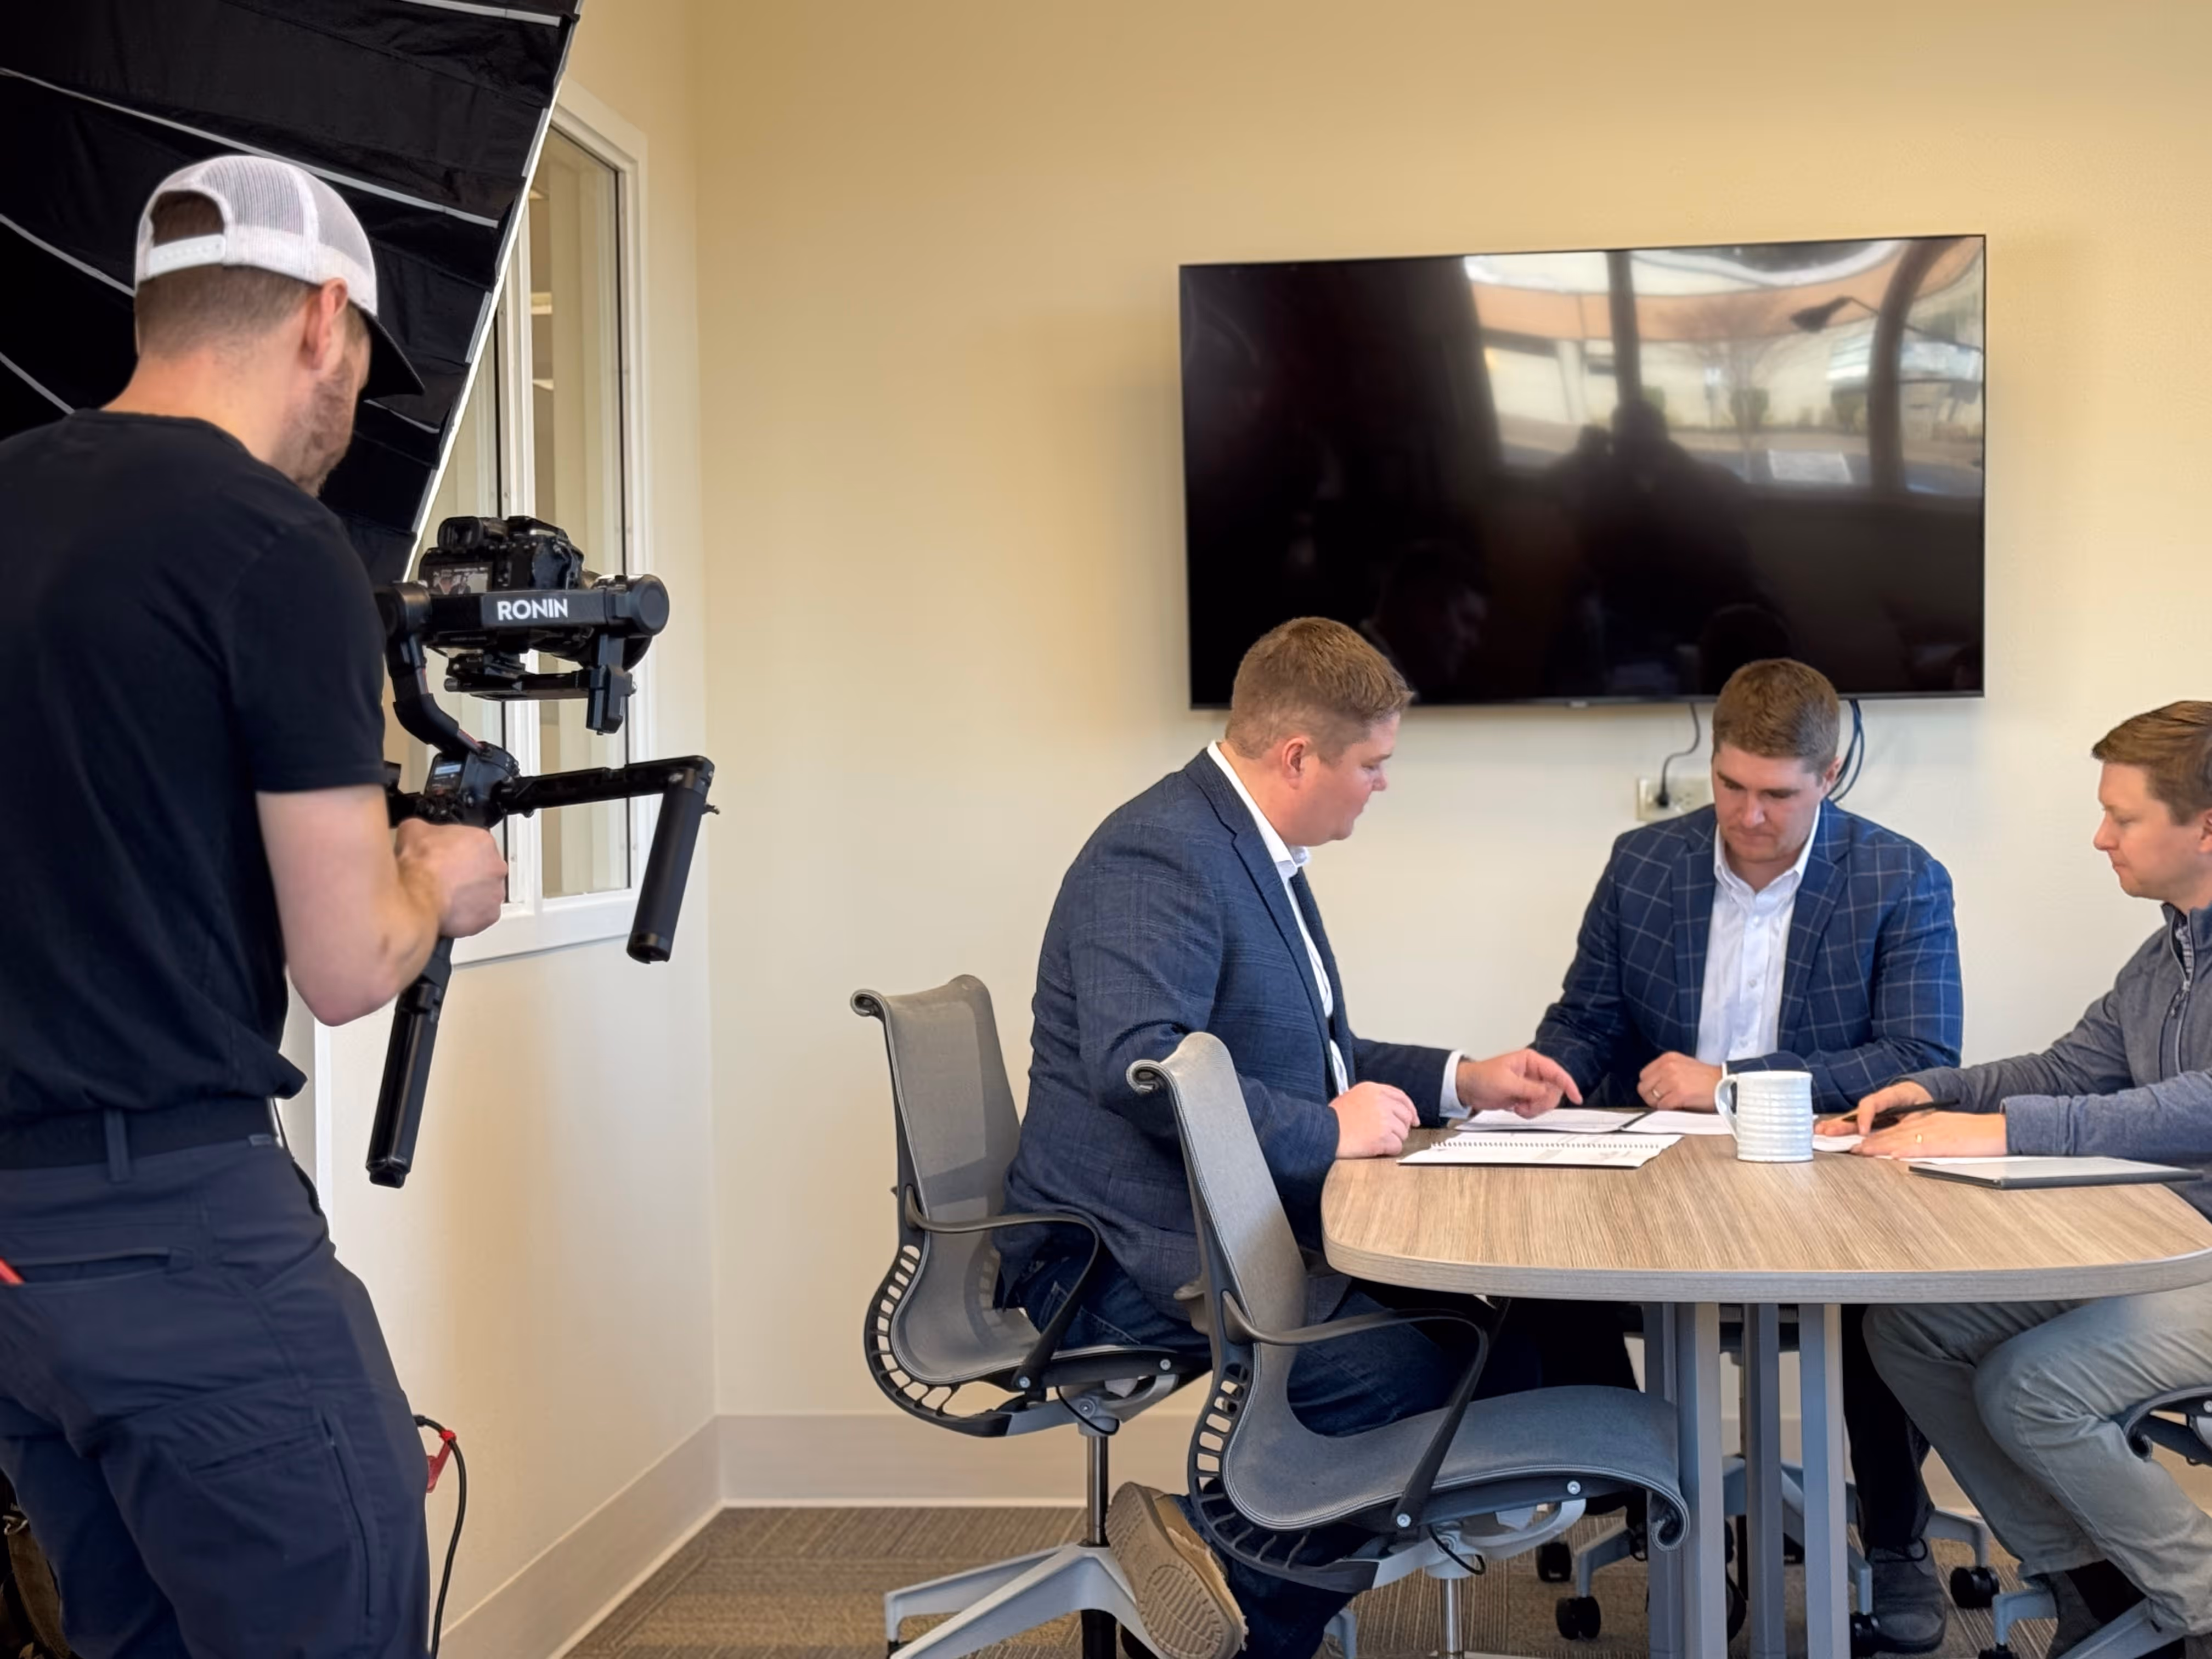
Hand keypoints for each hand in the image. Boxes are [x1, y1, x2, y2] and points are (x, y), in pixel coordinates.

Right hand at [396, 820, 506, 938]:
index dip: (458, 852)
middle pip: (484, 869)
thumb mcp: (413, 830)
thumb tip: (418, 831)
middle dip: (467, 874)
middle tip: (447, 879)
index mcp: (482, 841)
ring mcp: (496, 892)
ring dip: (470, 895)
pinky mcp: (490, 915)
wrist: (417, 897)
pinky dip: (468, 915)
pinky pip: (481, 915)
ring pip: (484, 893)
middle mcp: (495, 866)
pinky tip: (451, 911)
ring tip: (448, 897)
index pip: (475, 845)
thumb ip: (424, 829)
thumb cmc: (420, 867)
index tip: (448, 858)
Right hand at [1330, 1081, 1419, 1157]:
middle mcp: (1381, 1102)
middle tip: (1392, 1134)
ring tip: (1375, 1140)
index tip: (1414, 1118)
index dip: (1410, 1109)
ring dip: (1393, 1139)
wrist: (1324, 1133)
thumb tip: (1390, 1109)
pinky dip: (1389, 1150)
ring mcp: (1384, 1119)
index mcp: (1373, 1089)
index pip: (1401, 1097)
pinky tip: (1376, 1148)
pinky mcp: (1383, 1137)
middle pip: (1406, 1115)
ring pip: (1403, 1133)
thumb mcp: (1351, 1097)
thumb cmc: (1333, 1119)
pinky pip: (1397, 1146)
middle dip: (1401, 1127)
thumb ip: (1372, 1099)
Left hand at [1458, 1049, 1583, 1116]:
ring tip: (1519, 1106)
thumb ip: (1529, 1088)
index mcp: (1530, 1061)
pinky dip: (1529, 1112)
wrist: (1466, 1089)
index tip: (1576, 1097)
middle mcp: (1532, 1072)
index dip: (1568, 1085)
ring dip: (1535, 1108)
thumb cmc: (1481, 1077)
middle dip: (1543, 1101)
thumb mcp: (1506, 1083)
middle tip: (1528, 1104)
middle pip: (1554, 1090)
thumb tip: (1547, 1092)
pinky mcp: (1524, 1097)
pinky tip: (1516, 1108)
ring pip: (1546, 1101)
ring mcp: (1529, 1085)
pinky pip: (1536, 1107)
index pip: (1556, 1072)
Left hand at [1637, 1052, 1723, 1111]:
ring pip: (1652, 1098)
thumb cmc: (1707, 1078)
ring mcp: (1673, 1079)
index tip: (1655, 1093)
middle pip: (1644, 1087)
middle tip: (1661, 1102)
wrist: (1726, 1084)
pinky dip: (1668, 1110)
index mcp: (1668, 1058)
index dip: (1649, 1087)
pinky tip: (1677, 1107)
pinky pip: (1663, 1106)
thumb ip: (1666, 1072)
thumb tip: (1652, 1086)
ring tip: (1672, 1104)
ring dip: (1659, 1105)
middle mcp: (1668, 1066)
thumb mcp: (1683, 1066)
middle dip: (1651, 1097)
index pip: (1644, 1075)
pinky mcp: (1679, 1093)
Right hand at [1825, 1079, 1933, 1137]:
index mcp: (1890, 1096)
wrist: (1922, 1092)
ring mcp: (1871, 1109)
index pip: (1873, 1104)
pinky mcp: (1870, 1116)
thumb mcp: (1922, 1110)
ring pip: (1851, 1117)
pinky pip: (1854, 1121)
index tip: (1862, 1131)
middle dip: (1840, 1122)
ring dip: (1836, 1125)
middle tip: (1827, 1130)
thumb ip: (1913, 1119)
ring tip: (1820, 1130)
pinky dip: (1841, 1127)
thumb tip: (1907, 1130)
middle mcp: (1876, 1102)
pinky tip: (1829, 1130)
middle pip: (1855, 1112)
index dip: (1865, 1117)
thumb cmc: (1922, 1101)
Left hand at [1853, 1109, 2005, 1159]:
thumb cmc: (1979, 1135)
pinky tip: (1891, 1155)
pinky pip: (1922, 1147)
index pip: (1895, 1129)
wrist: (2002, 1130)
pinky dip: (1905, 1150)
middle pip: (1892, 1133)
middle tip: (1848, 1147)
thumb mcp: (1948, 1133)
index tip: (1857, 1143)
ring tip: (1859, 1151)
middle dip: (1869, 1141)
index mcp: (1928, 1123)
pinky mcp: (1947, 1143)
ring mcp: (1936, 1133)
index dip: (1874, 1136)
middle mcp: (1927, 1125)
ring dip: (1878, 1145)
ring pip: (1900, 1138)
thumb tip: (1907, 1152)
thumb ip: (1928, 1141)